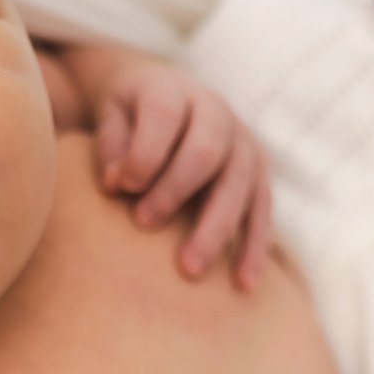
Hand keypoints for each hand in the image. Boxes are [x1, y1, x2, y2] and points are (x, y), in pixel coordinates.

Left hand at [93, 57, 275, 290]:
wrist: (166, 100)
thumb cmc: (130, 118)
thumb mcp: (111, 117)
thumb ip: (111, 144)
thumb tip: (115, 183)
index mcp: (174, 90)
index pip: (165, 114)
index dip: (145, 150)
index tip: (122, 186)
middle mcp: (216, 110)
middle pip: (206, 150)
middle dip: (175, 189)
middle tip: (143, 224)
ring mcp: (243, 141)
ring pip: (240, 184)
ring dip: (216, 227)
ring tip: (190, 269)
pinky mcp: (259, 172)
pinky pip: (262, 210)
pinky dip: (254, 246)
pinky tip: (243, 283)